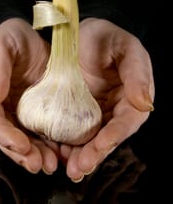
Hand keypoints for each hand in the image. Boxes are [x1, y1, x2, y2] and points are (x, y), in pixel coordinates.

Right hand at [0, 18, 59, 174]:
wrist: (33, 40)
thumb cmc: (12, 38)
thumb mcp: (2, 44)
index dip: (2, 133)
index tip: (20, 144)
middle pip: (3, 135)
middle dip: (20, 152)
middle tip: (38, 165)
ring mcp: (12, 113)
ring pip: (19, 139)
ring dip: (33, 155)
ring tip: (49, 165)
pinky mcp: (30, 115)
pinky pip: (36, 134)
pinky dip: (46, 146)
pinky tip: (57, 156)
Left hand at [60, 18, 154, 181]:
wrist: (76, 34)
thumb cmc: (105, 38)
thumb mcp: (125, 47)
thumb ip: (137, 72)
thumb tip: (146, 104)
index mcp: (131, 96)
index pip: (127, 121)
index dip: (115, 135)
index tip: (101, 146)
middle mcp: (114, 110)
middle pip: (108, 137)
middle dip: (95, 154)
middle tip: (80, 168)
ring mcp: (94, 114)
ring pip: (90, 140)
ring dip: (81, 156)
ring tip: (70, 169)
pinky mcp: (75, 114)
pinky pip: (72, 132)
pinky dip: (66, 145)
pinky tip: (57, 154)